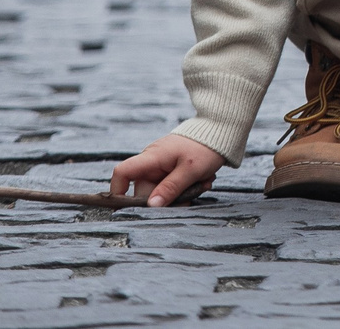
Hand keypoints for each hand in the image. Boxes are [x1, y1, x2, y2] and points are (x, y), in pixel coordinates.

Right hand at [109, 133, 223, 206]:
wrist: (221, 131)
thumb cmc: (205, 147)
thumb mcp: (190, 170)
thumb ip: (170, 188)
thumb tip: (151, 206)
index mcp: (152, 157)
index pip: (122, 172)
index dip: (118, 190)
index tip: (128, 208)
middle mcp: (152, 161)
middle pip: (144, 190)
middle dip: (165, 199)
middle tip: (189, 200)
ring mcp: (161, 165)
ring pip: (160, 190)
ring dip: (180, 193)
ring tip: (201, 185)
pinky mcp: (170, 168)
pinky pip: (170, 185)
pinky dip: (184, 187)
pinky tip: (201, 181)